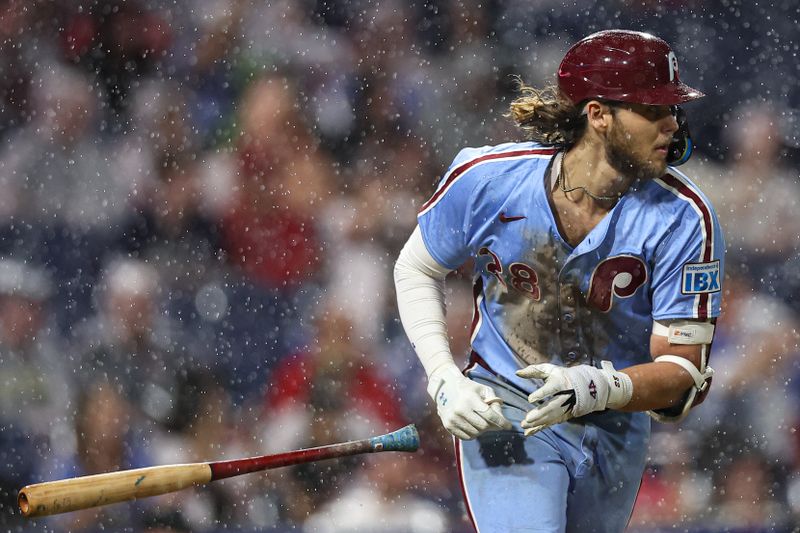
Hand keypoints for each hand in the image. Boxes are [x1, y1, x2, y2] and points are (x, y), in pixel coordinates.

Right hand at [427, 365, 512, 439]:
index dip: (501, 422)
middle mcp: (460, 410)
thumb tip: (501, 419)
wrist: (444, 388)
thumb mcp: (483, 390)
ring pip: (476, 433)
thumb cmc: (468, 388)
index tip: (508, 426)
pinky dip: (473, 433)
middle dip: (493, 426)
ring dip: (483, 430)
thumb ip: (494, 403)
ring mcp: (453, 419)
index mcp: (470, 399)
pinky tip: (474, 425)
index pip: (489, 415)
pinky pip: (466, 437)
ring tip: (482, 422)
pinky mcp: (448, 426)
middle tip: (495, 423)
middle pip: (483, 426)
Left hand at [516, 362, 631, 435]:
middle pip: (552, 407)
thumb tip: (517, 373)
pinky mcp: (563, 416)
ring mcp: (564, 408)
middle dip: (540, 414)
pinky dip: (540, 428)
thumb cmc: (562, 376)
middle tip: (527, 419)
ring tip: (525, 425)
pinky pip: (550, 423)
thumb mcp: (550, 370)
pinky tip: (529, 432)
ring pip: (551, 417)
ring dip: (538, 423)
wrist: (586, 387)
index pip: (551, 388)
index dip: (541, 393)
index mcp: (560, 383)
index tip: (530, 399)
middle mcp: (564, 397)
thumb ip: (534, 371)